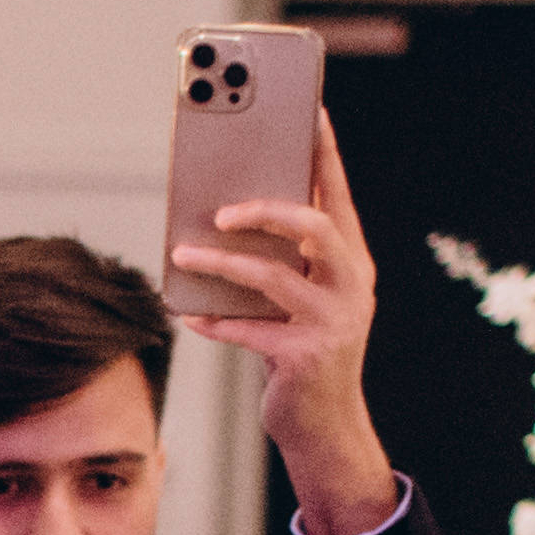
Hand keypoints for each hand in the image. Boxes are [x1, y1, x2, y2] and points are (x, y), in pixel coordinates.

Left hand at [169, 109, 401, 534]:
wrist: (325, 425)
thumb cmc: (302, 349)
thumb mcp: (301, 298)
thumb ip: (281, 258)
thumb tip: (220, 212)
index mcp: (351, 259)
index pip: (337, 193)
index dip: (324, 151)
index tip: (309, 110)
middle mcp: (351, 284)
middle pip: (312, 226)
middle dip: (264, 210)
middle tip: (220, 210)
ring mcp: (332, 321)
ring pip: (272, 275)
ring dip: (221, 263)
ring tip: (182, 254)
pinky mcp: (305, 357)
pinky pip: (249, 329)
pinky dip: (215, 320)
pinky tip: (187, 313)